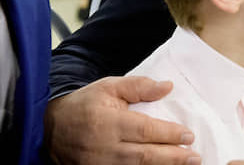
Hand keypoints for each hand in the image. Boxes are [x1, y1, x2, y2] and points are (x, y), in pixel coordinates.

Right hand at [45, 76, 199, 164]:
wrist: (48, 127)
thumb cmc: (84, 104)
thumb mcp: (109, 87)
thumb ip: (139, 86)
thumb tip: (167, 87)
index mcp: (108, 122)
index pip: (145, 130)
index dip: (169, 134)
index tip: (189, 135)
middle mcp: (103, 147)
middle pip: (143, 155)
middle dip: (173, 157)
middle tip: (195, 157)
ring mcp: (97, 164)